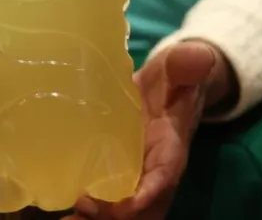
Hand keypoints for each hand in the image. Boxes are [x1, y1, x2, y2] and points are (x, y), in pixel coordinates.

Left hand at [63, 41, 236, 219]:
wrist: (165, 91)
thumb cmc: (171, 81)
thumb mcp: (178, 69)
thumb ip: (186, 65)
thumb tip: (200, 57)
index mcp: (170, 149)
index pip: (163, 178)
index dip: (146, 194)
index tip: (123, 205)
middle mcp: (153, 172)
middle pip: (141, 208)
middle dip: (116, 214)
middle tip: (83, 203)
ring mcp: (134, 178)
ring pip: (122, 213)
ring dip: (97, 217)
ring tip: (68, 218)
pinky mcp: (115, 176)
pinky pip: (105, 205)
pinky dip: (85, 214)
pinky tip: (61, 216)